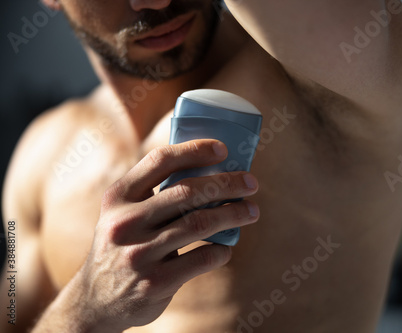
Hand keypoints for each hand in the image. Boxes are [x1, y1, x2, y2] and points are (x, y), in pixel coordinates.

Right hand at [72, 139, 258, 330]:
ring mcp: (139, 254)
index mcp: (118, 197)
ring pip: (200, 223)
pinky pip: (202, 258)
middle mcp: (125, 222)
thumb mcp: (122, 214)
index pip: (160, 161)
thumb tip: (210, 172)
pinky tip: (227, 247)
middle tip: (251, 183)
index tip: (223, 149)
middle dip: (227, 184)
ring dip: (234, 214)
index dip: (194, 150)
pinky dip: (222, 250)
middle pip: (187, 192)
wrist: (97, 300)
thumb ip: (153, 194)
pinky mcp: (155, 282)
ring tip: (252, 211)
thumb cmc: (123, 246)